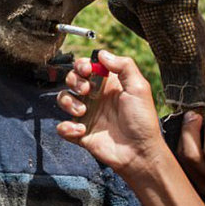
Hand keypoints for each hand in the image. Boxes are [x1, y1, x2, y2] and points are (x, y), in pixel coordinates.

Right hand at [56, 52, 168, 178]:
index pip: (88, 67)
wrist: (139, 152)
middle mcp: (96, 97)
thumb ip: (123, 66)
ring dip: (68, 102)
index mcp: (109, 84)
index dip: (83, 65)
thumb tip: (102, 53)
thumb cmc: (142, 120)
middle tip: (86, 91)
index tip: (87, 69)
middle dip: (74, 81)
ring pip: (64, 99)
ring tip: (82, 111)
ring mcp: (87, 114)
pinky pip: (62, 126)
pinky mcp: (80, 133)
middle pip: (73, 79)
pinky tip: (80, 130)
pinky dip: (66, 127)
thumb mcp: (139, 87)